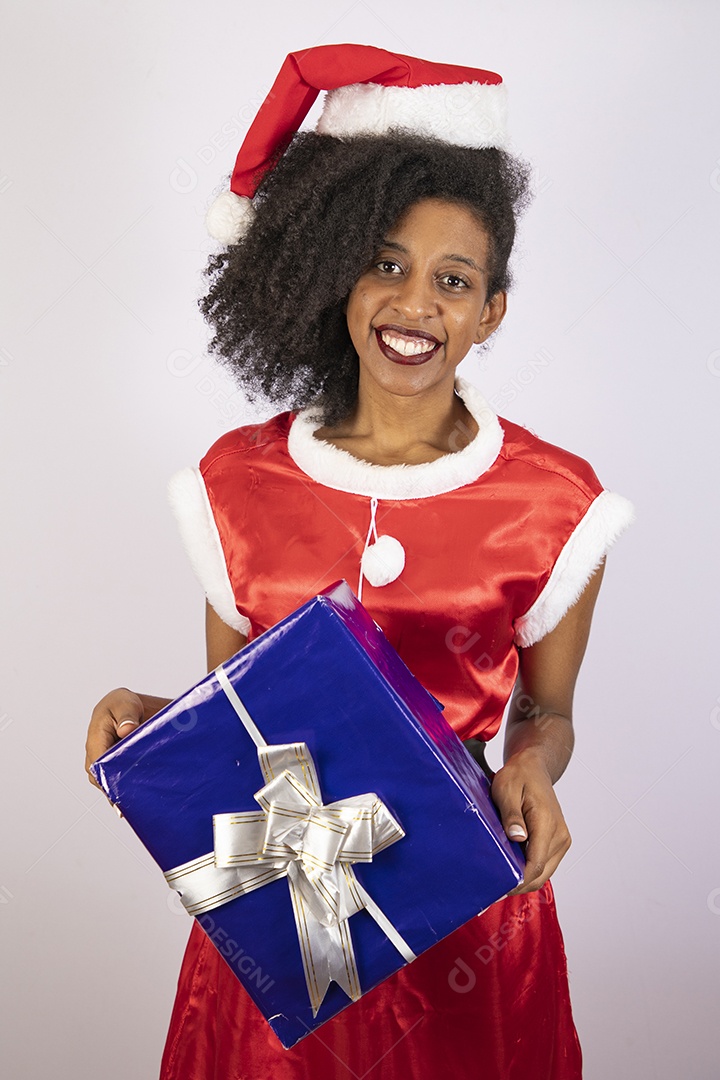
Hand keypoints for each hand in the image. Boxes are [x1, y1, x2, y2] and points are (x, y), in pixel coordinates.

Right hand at [84, 688, 143, 787]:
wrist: (124, 707)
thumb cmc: (121, 704)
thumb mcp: (125, 704)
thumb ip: (127, 716)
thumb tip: (126, 729)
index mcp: (95, 738)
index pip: (99, 765)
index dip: (111, 776)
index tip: (126, 784)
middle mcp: (94, 754)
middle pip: (103, 779)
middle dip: (119, 787)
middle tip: (137, 793)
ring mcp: (101, 763)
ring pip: (109, 783)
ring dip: (123, 788)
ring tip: (139, 794)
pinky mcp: (110, 767)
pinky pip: (115, 781)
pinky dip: (125, 786)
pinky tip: (139, 790)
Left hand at [490, 750, 570, 892]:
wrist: (534, 768)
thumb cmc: (518, 776)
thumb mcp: (506, 790)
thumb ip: (511, 815)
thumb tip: (517, 838)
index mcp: (547, 823)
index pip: (536, 864)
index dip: (517, 881)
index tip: (497, 889)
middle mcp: (560, 836)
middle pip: (541, 874)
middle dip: (518, 886)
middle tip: (492, 891)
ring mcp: (561, 840)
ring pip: (543, 873)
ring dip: (523, 880)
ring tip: (498, 883)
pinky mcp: (557, 842)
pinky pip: (543, 864)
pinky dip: (528, 871)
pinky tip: (510, 870)